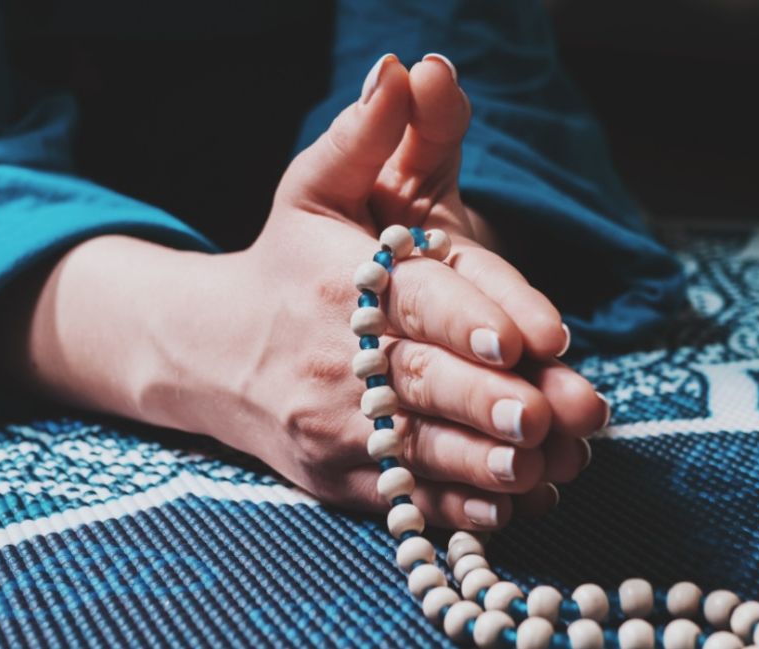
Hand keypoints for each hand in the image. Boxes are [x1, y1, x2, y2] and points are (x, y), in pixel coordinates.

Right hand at [2, 55, 607, 529]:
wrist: (212, 353)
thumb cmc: (282, 264)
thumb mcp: (311, 188)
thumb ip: (365, 134)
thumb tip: (407, 66)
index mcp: (338, 283)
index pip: (413, 301)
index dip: (469, 320)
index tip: (522, 341)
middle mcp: (336, 359)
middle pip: (422, 385)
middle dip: (486, 403)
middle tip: (546, 414)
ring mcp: (335, 426)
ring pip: (421, 452)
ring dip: (487, 465)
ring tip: (545, 467)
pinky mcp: (340, 477)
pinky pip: (406, 500)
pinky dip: (460, 509)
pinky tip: (511, 507)